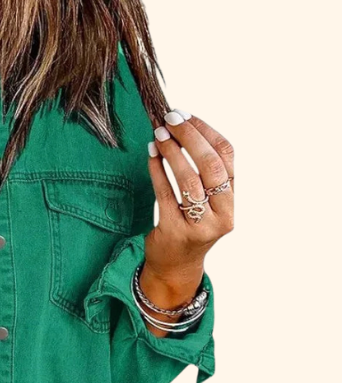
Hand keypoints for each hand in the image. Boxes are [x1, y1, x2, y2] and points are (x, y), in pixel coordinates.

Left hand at [141, 109, 233, 324]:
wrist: (175, 267)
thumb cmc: (190, 227)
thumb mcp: (207, 203)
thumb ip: (204, 174)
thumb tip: (184, 127)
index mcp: (231, 202)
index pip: (227, 157)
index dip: (207, 132)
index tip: (188, 116)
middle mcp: (221, 215)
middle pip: (210, 166)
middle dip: (190, 137)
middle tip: (170, 119)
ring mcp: (199, 226)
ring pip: (189, 180)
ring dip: (172, 152)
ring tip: (159, 134)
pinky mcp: (174, 232)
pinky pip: (165, 194)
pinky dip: (157, 171)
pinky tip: (151, 155)